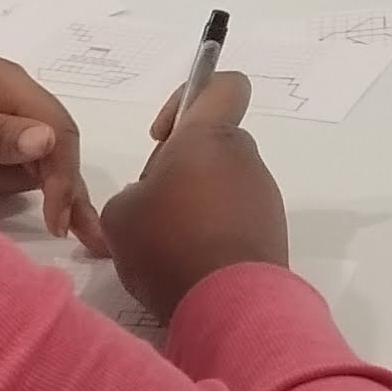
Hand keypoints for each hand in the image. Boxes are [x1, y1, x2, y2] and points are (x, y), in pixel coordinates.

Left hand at [0, 51, 104, 254]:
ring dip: (7, 183)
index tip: (59, 221)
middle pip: (56, 148)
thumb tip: (47, 143)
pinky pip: (3, 167)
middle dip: (66, 191)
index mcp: (7, 82)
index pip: (57, 130)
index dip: (64, 177)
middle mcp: (12, 97)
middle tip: (90, 239)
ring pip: (32, 163)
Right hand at [99, 72, 287, 320]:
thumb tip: (149, 201)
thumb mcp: (120, 215)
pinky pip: (235, 216)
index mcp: (210, 138)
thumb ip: (131, 194)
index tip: (162, 135)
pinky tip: (186, 263)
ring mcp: (263, 196)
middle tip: (151, 207)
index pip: (223, 86)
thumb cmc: (169, 245)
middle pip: (212, 144)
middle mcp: (245, 159)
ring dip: (194, 202)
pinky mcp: (271, 231)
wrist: (230, 304)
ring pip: (222, 183)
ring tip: (164, 244)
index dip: (190, 96)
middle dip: (179, 168)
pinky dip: (211, 231)